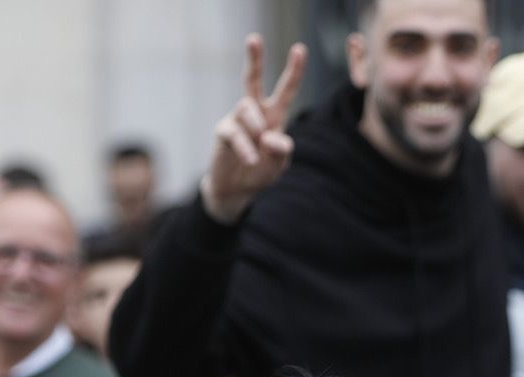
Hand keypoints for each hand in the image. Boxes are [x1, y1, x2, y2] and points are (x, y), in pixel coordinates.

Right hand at [201, 34, 306, 223]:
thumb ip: (280, 153)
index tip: (299, 49)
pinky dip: (245, 147)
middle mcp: (255, 113)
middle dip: (254, 59)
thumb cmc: (260, 173)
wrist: (236, 189)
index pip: (285, 90)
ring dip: (255, 127)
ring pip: (246, 108)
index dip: (293, 71)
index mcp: (274, 116)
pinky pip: (234, 132)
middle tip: (254, 38)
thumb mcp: (278, 166)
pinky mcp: (224, 132)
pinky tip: (250, 159)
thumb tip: (272, 137)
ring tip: (258, 150)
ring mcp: (237, 120)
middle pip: (252, 80)